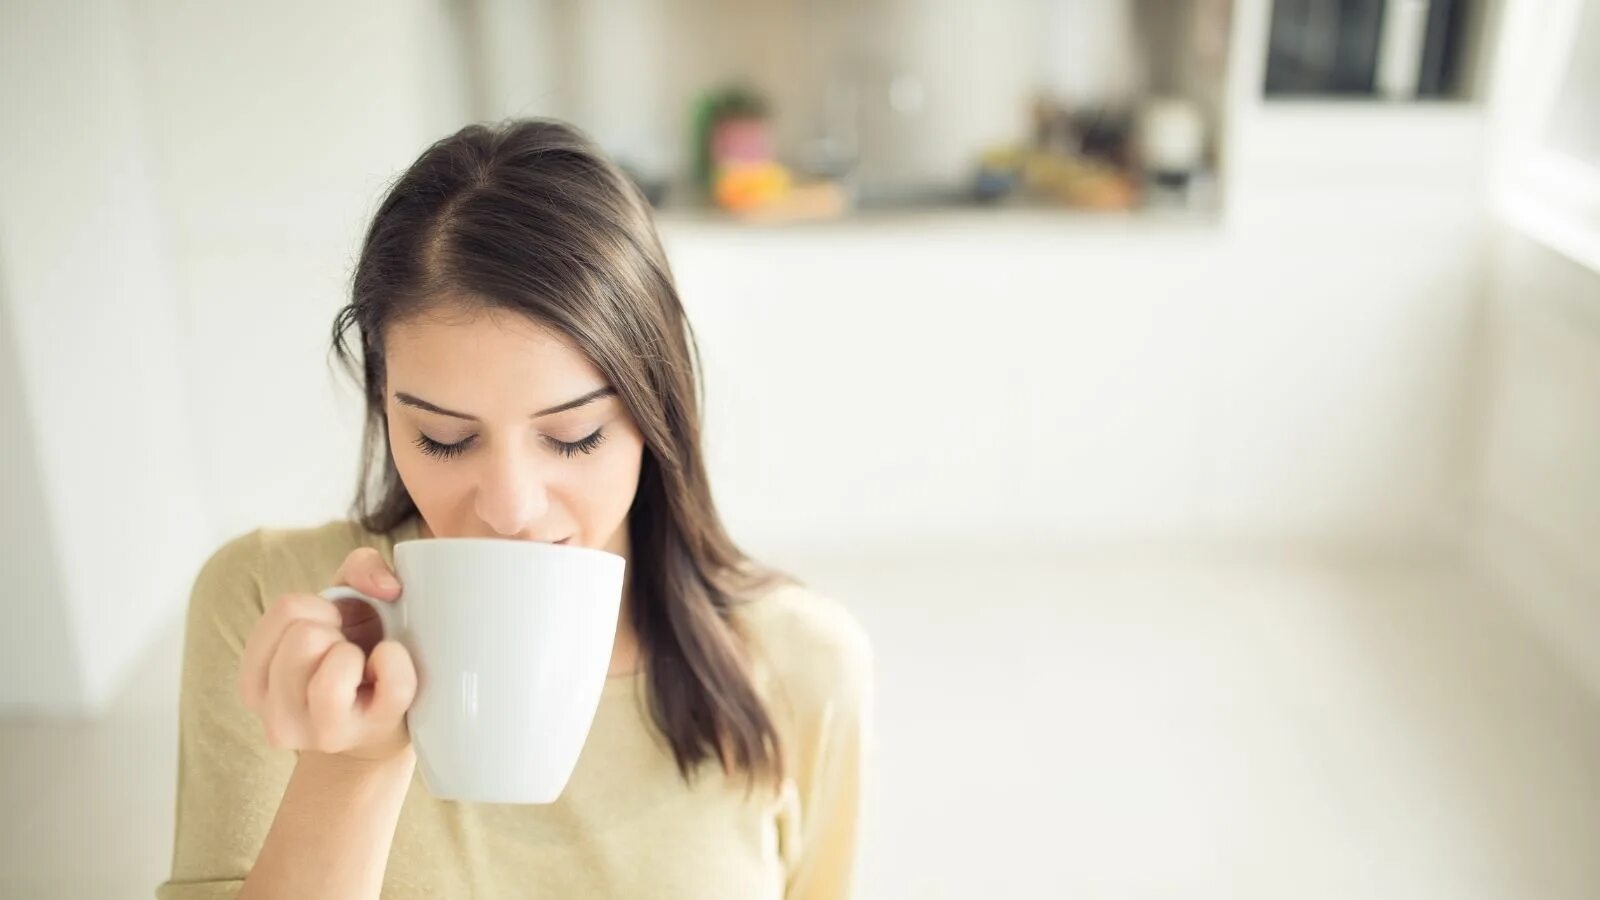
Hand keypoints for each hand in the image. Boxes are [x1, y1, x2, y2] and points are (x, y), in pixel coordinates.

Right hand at [238, 547, 416, 761]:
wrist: (381, 723)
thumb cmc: (357, 653)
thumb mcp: (346, 605)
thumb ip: (360, 568)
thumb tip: (387, 587)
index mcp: (256, 680)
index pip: (286, 609)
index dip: (319, 608)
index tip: (327, 631)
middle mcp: (276, 715)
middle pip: (305, 636)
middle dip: (334, 632)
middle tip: (345, 655)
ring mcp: (322, 733)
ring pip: (339, 660)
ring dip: (358, 652)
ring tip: (361, 670)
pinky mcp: (372, 732)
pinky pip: (395, 683)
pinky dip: (399, 663)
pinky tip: (388, 672)